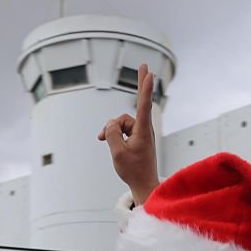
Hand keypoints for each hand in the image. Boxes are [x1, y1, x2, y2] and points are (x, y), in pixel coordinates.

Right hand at [98, 63, 160, 204]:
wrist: (143, 184)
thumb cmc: (133, 170)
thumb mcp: (117, 152)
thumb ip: (111, 133)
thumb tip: (110, 124)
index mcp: (143, 131)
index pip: (144, 105)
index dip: (145, 88)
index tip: (149, 74)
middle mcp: (144, 129)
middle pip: (135, 106)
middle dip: (138, 87)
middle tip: (144, 65)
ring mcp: (141, 132)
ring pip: (121, 123)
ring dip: (110, 130)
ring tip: (101, 140)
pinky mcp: (137, 137)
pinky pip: (122, 129)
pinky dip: (113, 134)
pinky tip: (105, 140)